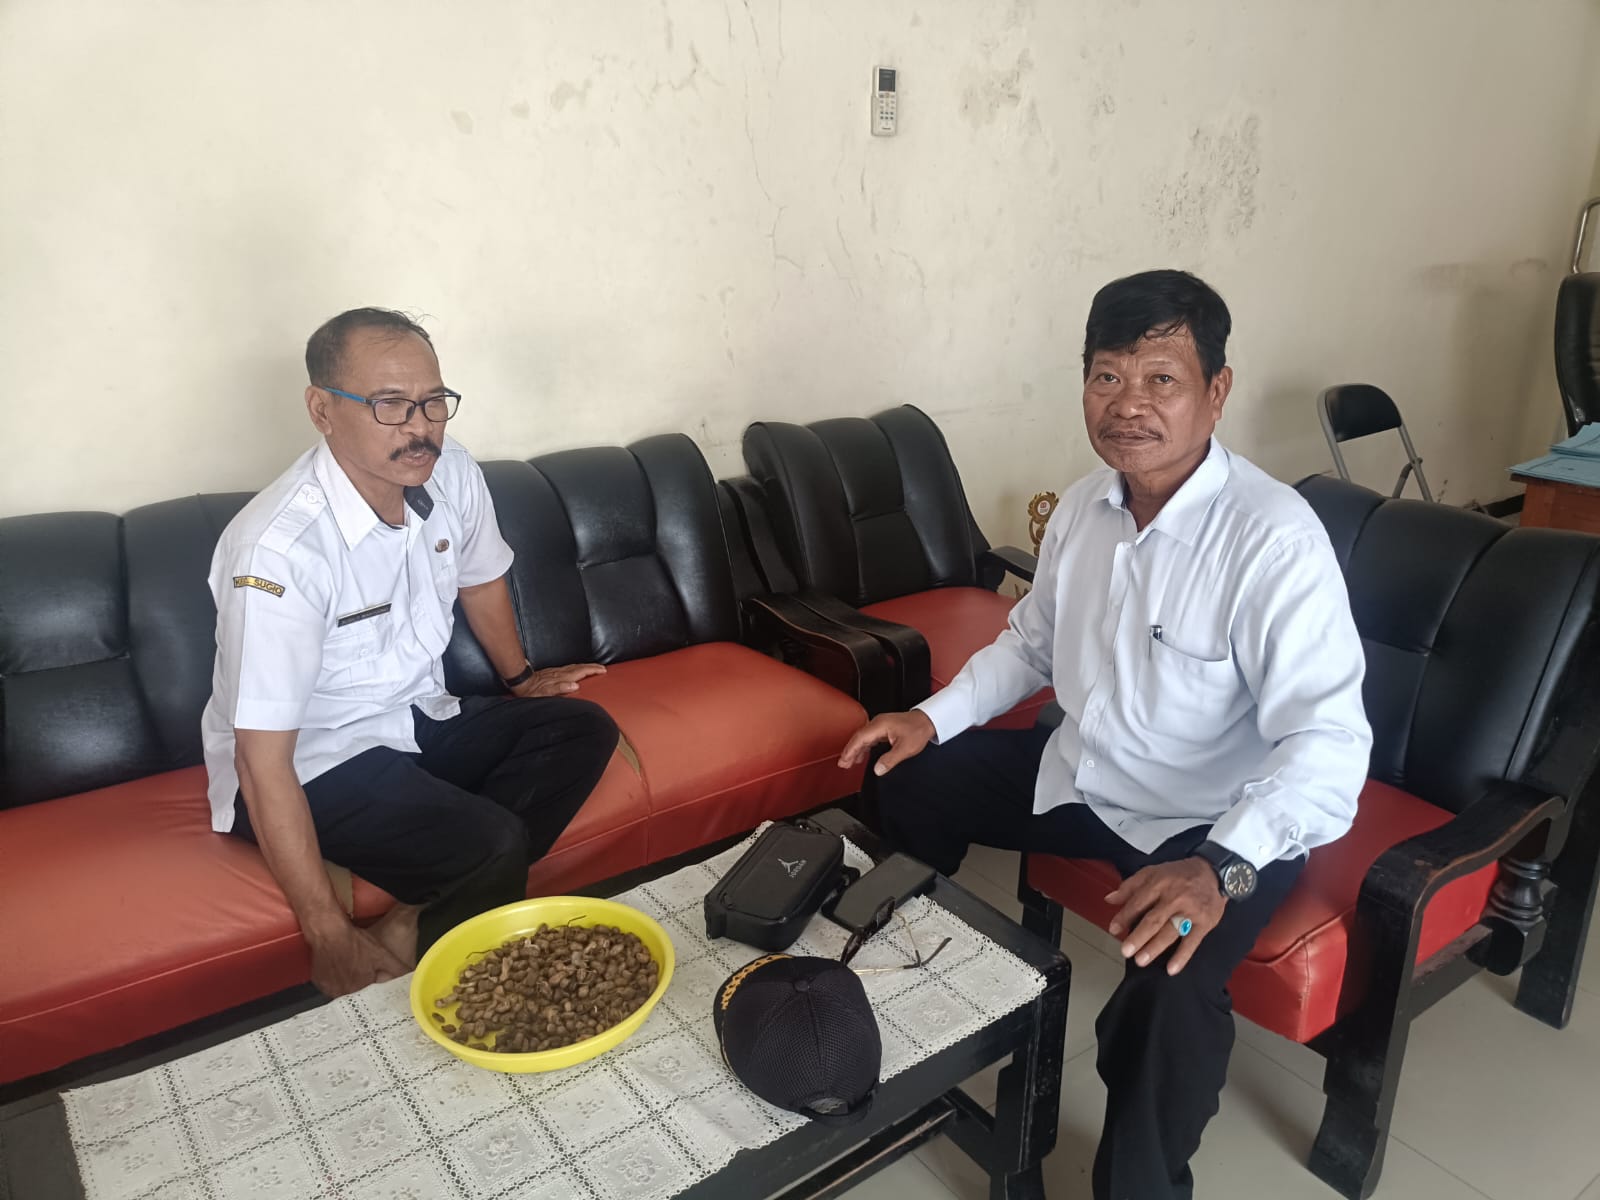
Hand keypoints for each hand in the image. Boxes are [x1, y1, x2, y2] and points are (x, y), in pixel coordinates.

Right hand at [307, 919, 411, 996]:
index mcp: (359, 990)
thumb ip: (397, 969)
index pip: (371, 998)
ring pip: (342, 991)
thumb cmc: (354, 942)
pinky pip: (330, 985)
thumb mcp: (382, 954)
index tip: (378, 986)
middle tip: (364, 974)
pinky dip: (336, 979)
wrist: (328, 932)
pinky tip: (341, 968)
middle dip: (362, 987)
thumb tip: (408, 977)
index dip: (376, 992)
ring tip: (353, 970)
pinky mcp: (319, 981)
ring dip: (349, 984)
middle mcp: (342, 993)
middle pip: (356, 996)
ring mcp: (328, 987)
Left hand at [511, 663, 605, 696]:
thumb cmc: (532, 691)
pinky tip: (575, 671)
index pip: (582, 672)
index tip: (603, 670)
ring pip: (574, 667)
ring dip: (585, 667)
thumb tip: (575, 685)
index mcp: (562, 678)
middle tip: (602, 667)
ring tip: (592, 667)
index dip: (593, 670)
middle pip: (580, 667)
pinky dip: (576, 668)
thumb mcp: (546, 693)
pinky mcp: (552, 672)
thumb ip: (561, 689)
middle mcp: (561, 673)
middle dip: (592, 667)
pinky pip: (569, 668)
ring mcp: (556, 672)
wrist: (520, 681)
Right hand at [838, 710, 935, 775]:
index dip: (850, 750)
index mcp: (880, 725)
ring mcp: (880, 725)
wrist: (928, 721)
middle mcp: (878, 723)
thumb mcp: (905, 748)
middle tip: (843, 764)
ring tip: (849, 762)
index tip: (844, 760)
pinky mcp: (883, 728)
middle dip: (849, 751)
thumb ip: (890, 760)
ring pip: (863, 737)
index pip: (860, 738)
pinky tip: (862, 754)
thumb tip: (878, 769)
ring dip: (855, 749)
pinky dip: (863, 747)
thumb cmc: (918, 730)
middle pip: (858, 737)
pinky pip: (869, 737)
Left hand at [1105, 857, 1225, 974]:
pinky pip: (1192, 942)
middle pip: (1154, 919)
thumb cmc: (1178, 875)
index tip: (1114, 930)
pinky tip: (1172, 968)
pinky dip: (1182, 956)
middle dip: (1138, 936)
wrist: (1212, 873)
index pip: (1138, 902)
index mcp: (1159, 883)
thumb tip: (1109, 899)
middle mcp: (1174, 897)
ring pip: (1170, 932)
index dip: (1125, 917)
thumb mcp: (1152, 872)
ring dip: (1155, 947)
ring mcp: (1190, 911)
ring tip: (1141, 960)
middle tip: (1126, 951)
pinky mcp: (1204, 922)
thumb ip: (1130, 886)